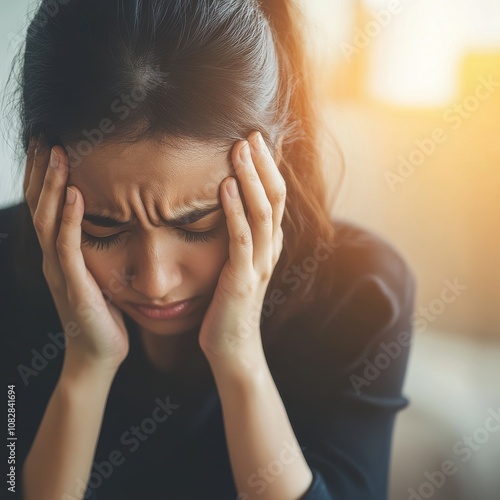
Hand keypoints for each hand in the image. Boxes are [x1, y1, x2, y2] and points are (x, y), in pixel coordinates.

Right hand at [24, 139, 128, 374]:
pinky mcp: (74, 285)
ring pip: (48, 219)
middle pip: (40, 205)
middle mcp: (55, 258)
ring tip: (56, 152)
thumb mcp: (100, 275)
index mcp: (61, 254)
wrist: (99, 354)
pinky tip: (74, 194)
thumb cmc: (104, 314)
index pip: (48, 206)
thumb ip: (100, 250)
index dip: (45, 175)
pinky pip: (69, 247)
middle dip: (40, 170)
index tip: (51, 144)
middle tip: (44, 135)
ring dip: (50, 184)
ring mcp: (60, 271)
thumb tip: (118, 223)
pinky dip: (69, 219)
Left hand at [198, 131, 285, 370]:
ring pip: (262, 212)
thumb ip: (241, 238)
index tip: (255, 139)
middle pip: (275, 198)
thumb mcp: (238, 266)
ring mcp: (259, 264)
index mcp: (269, 245)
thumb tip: (230, 209)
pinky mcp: (241, 279)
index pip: (275, 198)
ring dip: (251, 178)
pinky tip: (224, 186)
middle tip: (251, 133)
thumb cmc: (230, 304)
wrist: (232, 347)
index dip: (269, 168)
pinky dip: (234, 210)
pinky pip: (241, 238)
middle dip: (263, 164)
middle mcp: (270, 250)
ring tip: (239, 149)